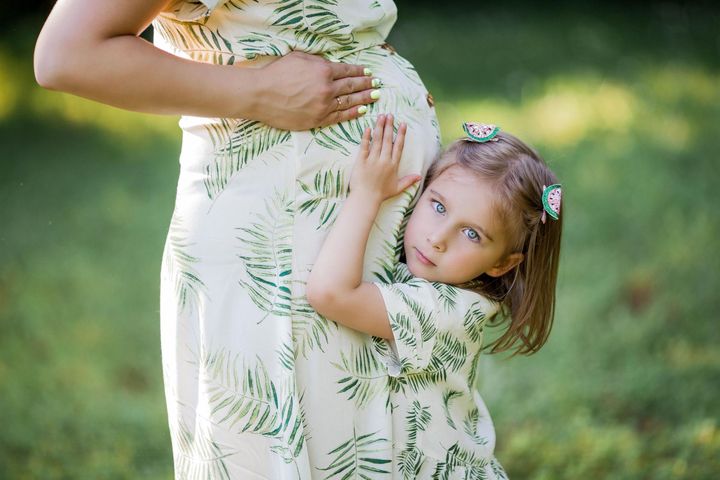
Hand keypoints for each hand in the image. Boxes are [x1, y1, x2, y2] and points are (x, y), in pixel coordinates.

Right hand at [255, 52, 379, 130]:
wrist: (261, 95)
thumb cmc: (276, 74)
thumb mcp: (299, 58)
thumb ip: (318, 61)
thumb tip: (330, 65)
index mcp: (323, 70)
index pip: (347, 71)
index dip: (359, 72)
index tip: (368, 72)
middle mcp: (327, 88)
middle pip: (352, 86)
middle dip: (366, 85)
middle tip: (377, 85)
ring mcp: (323, 106)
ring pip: (349, 102)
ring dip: (364, 99)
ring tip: (374, 97)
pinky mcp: (318, 120)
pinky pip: (340, 117)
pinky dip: (352, 113)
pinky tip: (361, 111)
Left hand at [350, 114, 420, 201]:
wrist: (366, 198)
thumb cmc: (381, 195)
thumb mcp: (397, 188)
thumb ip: (408, 181)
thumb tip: (419, 176)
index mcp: (393, 165)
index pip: (398, 146)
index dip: (401, 134)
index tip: (403, 124)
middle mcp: (384, 160)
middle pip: (388, 140)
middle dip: (389, 126)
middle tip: (390, 114)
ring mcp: (372, 160)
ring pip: (377, 140)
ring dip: (380, 127)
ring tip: (381, 116)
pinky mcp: (361, 161)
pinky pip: (364, 146)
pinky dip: (366, 137)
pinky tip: (368, 128)